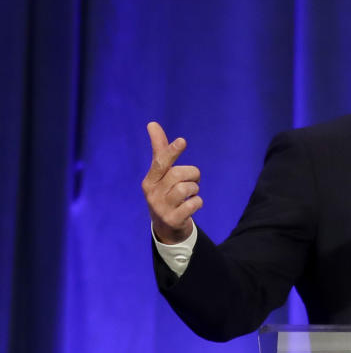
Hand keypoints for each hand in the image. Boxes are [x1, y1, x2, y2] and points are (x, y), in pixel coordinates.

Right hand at [141, 121, 201, 243]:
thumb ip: (160, 151)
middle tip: (193, 181)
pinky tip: (193, 205)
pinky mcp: (172, 220)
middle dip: (192, 174)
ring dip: (195, 189)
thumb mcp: (161, 175)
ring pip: (186, 188)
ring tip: (191, 194)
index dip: (172, 151)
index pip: (160, 162)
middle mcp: (152, 193)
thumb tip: (152, 124)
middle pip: (178, 174)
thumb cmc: (166, 194)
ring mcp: (161, 208)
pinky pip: (193, 204)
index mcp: (149, 180)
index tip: (182, 141)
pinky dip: (198, 202)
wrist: (166, 228)